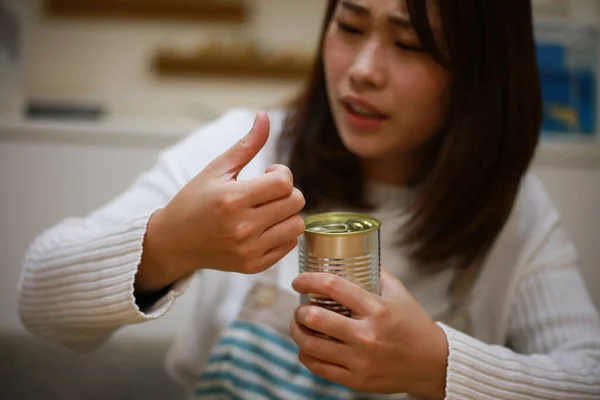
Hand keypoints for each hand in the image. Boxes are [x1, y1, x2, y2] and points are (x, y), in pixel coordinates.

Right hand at [137, 112, 305, 292]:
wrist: (174, 242)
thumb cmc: (194, 201)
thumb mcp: (216, 169)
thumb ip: (245, 145)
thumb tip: (265, 116)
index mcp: (232, 199)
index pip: (284, 182)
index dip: (281, 173)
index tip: (268, 174)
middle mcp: (242, 228)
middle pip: (296, 202)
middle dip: (286, 192)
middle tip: (267, 192)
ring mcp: (249, 250)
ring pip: (297, 225)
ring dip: (287, 213)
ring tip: (268, 210)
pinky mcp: (253, 266)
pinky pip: (289, 245)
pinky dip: (283, 233)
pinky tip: (265, 227)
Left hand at [290, 269, 447, 398]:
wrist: (434, 364)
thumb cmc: (415, 325)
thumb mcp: (400, 294)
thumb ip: (377, 274)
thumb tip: (355, 254)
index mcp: (377, 309)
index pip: (333, 286)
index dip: (308, 279)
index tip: (299, 280)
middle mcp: (367, 335)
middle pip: (315, 318)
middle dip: (299, 310)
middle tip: (300, 307)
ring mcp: (360, 360)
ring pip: (311, 345)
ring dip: (297, 332)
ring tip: (299, 326)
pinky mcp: (357, 380)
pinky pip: (319, 368)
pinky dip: (306, 355)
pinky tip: (307, 347)